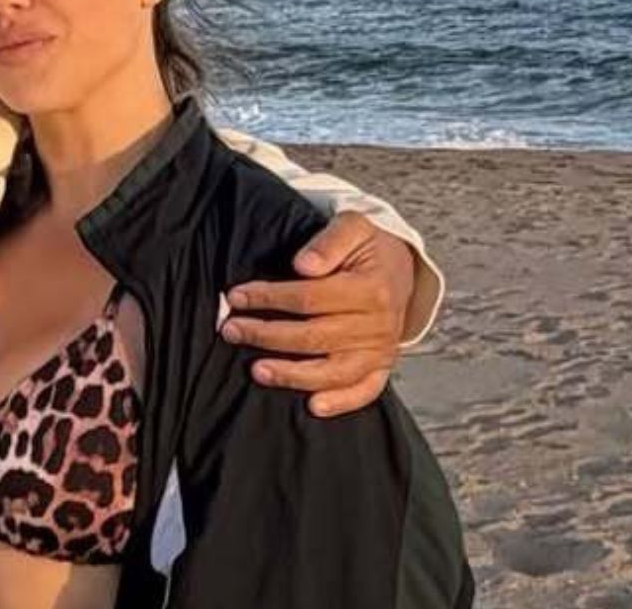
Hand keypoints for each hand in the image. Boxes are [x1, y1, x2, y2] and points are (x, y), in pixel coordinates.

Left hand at [220, 213, 415, 417]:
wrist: (400, 268)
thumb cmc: (367, 248)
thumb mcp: (353, 226)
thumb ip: (329, 241)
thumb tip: (303, 265)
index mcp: (371, 288)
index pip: (308, 298)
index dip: (269, 297)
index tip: (236, 296)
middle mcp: (378, 324)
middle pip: (314, 337)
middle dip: (266, 335)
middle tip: (231, 331)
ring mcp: (381, 350)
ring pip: (333, 371)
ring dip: (292, 375)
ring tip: (256, 370)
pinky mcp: (382, 367)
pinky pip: (365, 391)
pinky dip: (340, 402)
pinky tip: (312, 406)